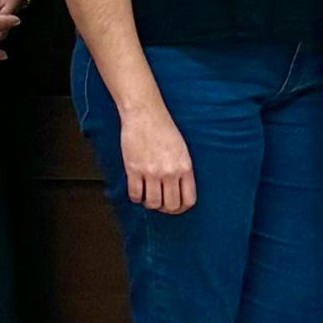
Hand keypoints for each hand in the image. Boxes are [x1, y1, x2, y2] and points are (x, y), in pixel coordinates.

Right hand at [118, 96, 196, 211]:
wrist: (145, 114)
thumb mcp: (182, 150)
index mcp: (185, 167)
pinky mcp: (134, 170)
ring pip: (153, 204)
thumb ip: (182, 171)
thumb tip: (179, 190)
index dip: (181, 208)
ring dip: (150, 204)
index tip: (175, 207)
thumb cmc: (163, 128)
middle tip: (160, 203)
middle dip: (166, 208)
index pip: (188, 200)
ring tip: (148, 196)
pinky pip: (135, 195)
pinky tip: (137, 191)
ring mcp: (151, 172)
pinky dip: (136, 197)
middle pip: (171, 206)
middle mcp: (170, 172)